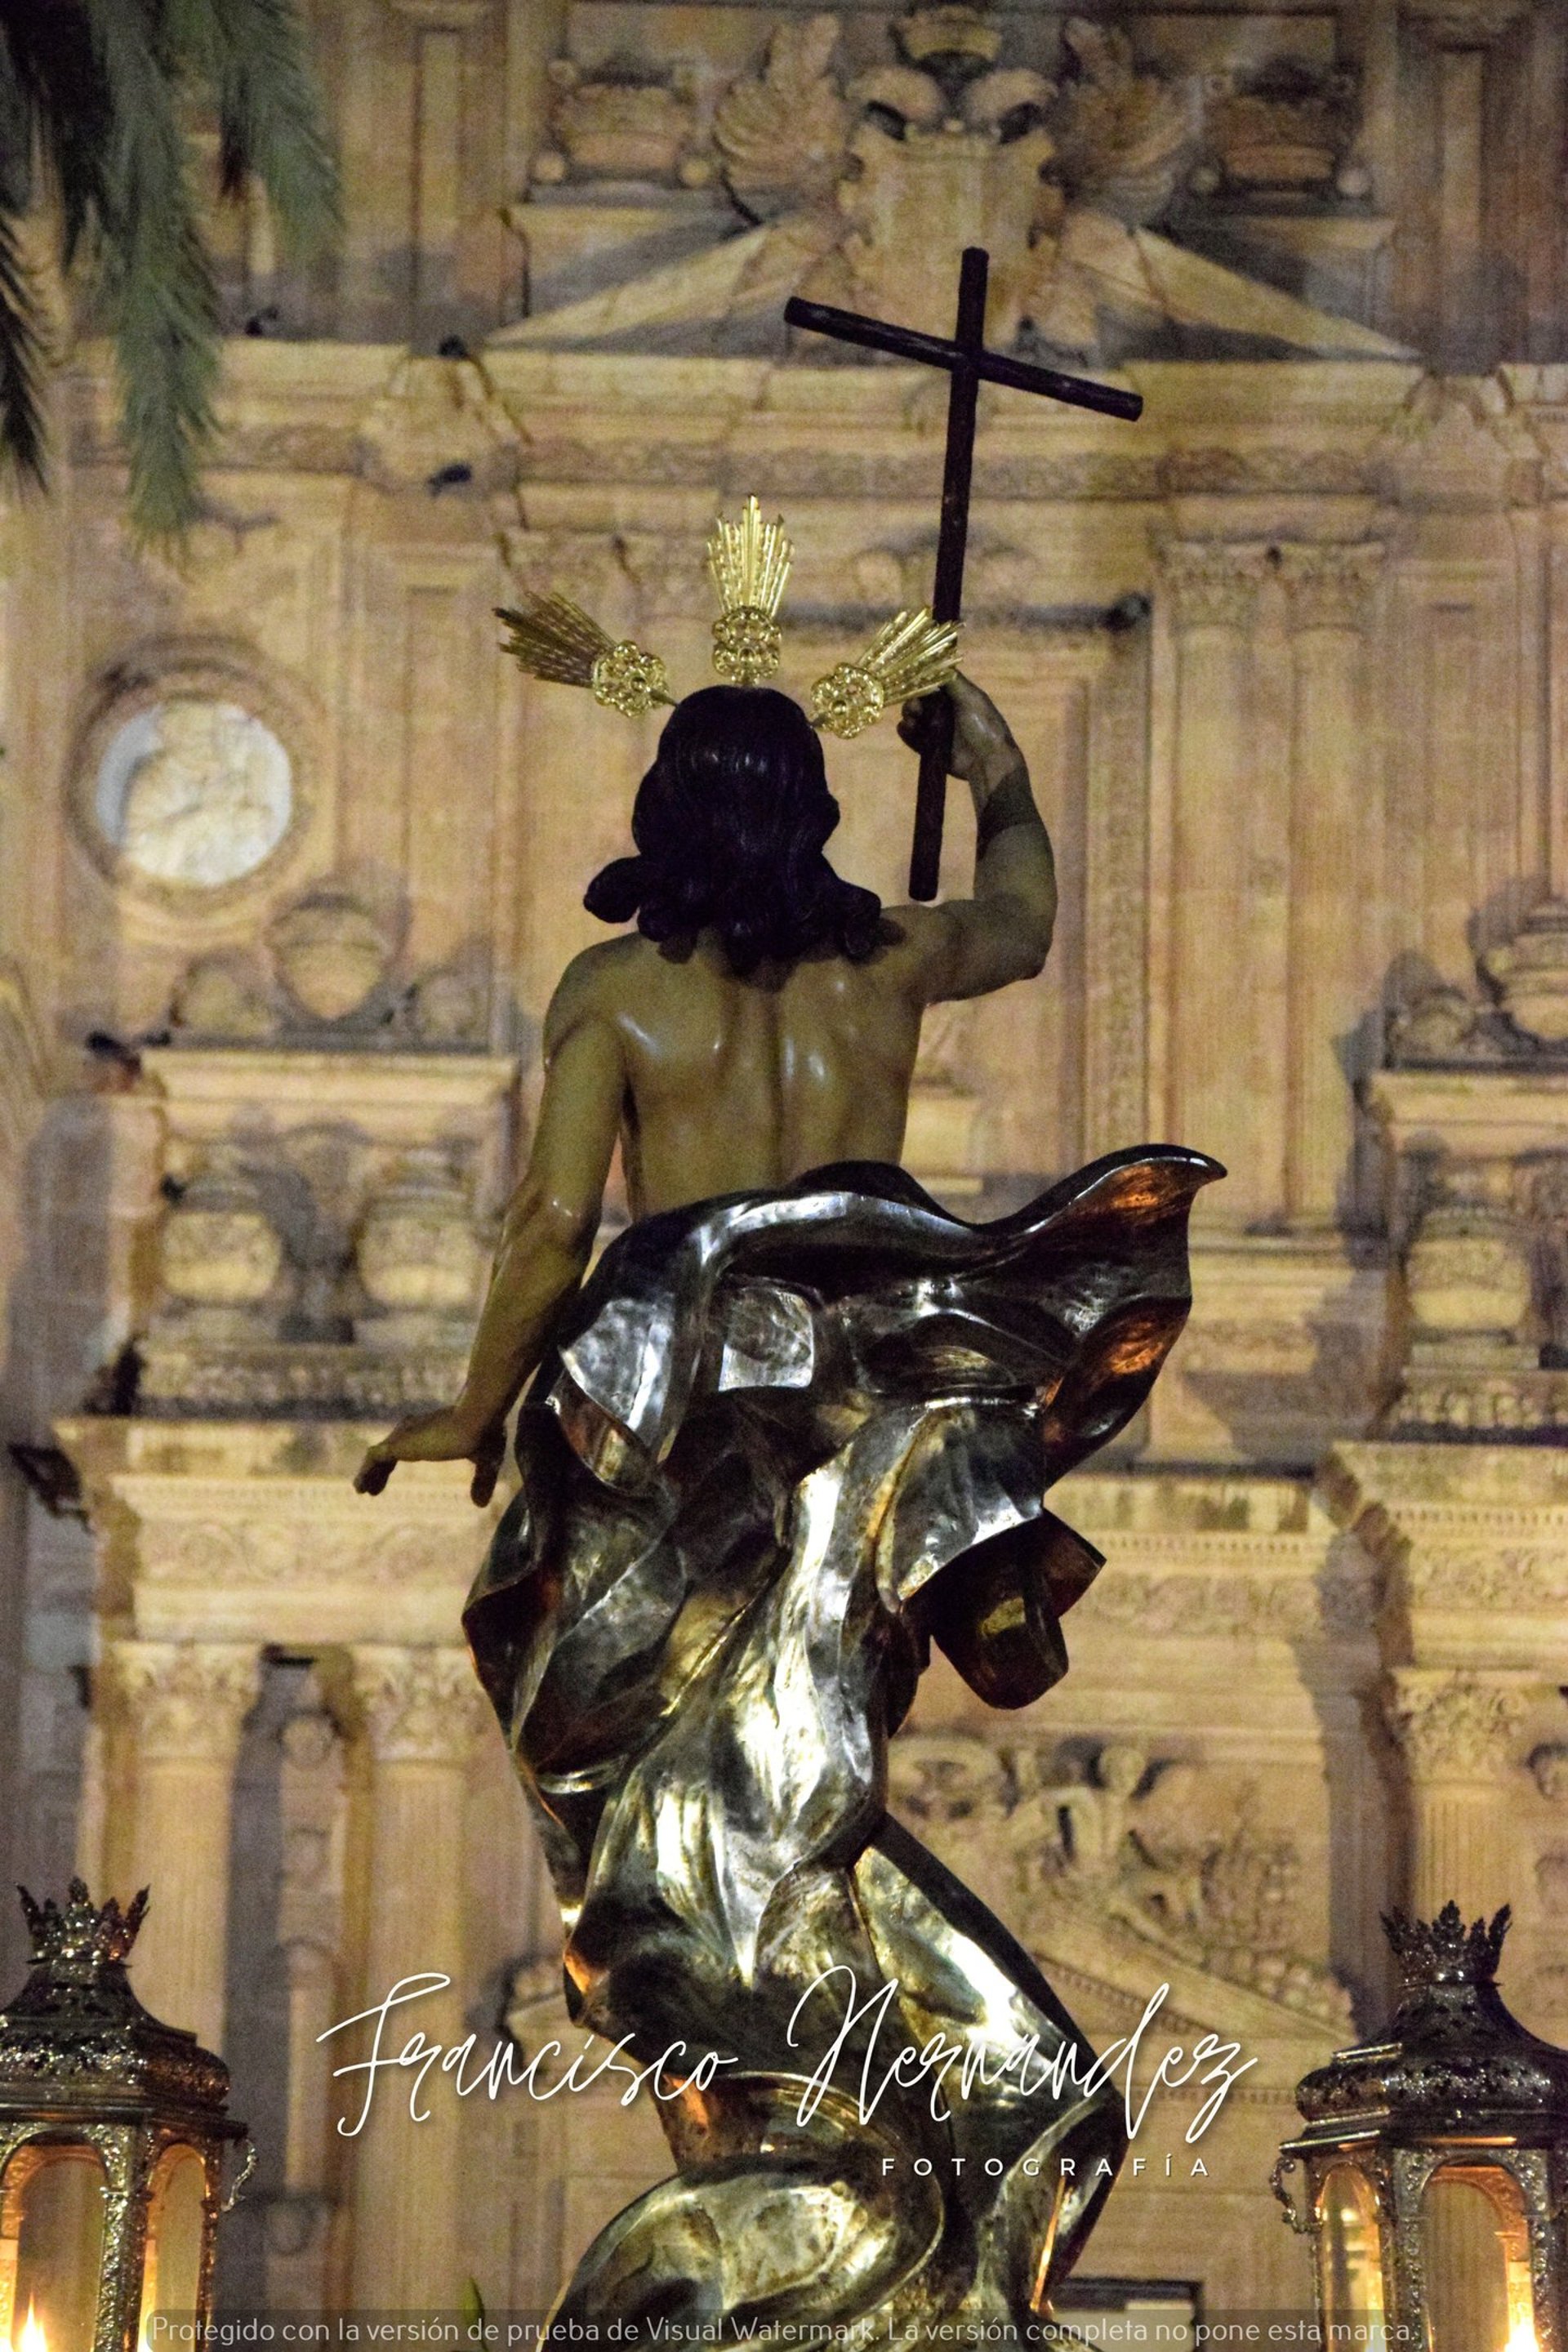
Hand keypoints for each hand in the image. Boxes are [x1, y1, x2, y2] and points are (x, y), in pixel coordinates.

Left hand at [354, 1406, 507, 1506]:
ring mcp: (404, 1435)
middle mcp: (415, 1428)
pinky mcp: (397, 1444)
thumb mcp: (487, 1460)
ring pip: (379, 1456)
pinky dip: (365, 1473)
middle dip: (382, 1470)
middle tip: (374, 1488)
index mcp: (433, 1428)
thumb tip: (480, 1505)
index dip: (400, 1458)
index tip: (392, 1472)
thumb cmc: (486, 1433)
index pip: (411, 1444)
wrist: (477, 1421)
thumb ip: (482, 1481)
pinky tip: (360, 1489)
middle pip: (391, 1449)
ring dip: (371, 1474)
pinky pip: (373, 1459)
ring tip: (363, 1491)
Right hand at [898, 673, 1019, 787]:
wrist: (988, 760)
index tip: (912, 684)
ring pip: (914, 719)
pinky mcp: (930, 748)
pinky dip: (906, 733)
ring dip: (908, 717)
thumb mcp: (971, 697)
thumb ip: (951, 680)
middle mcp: (944, 712)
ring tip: (911, 721)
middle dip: (912, 703)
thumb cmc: (983, 725)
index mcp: (955, 697)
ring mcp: (936, 731)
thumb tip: (934, 659)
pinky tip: (906, 729)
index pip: (931, 685)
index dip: (920, 684)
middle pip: (919, 702)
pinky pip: (913, 738)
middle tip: (914, 709)